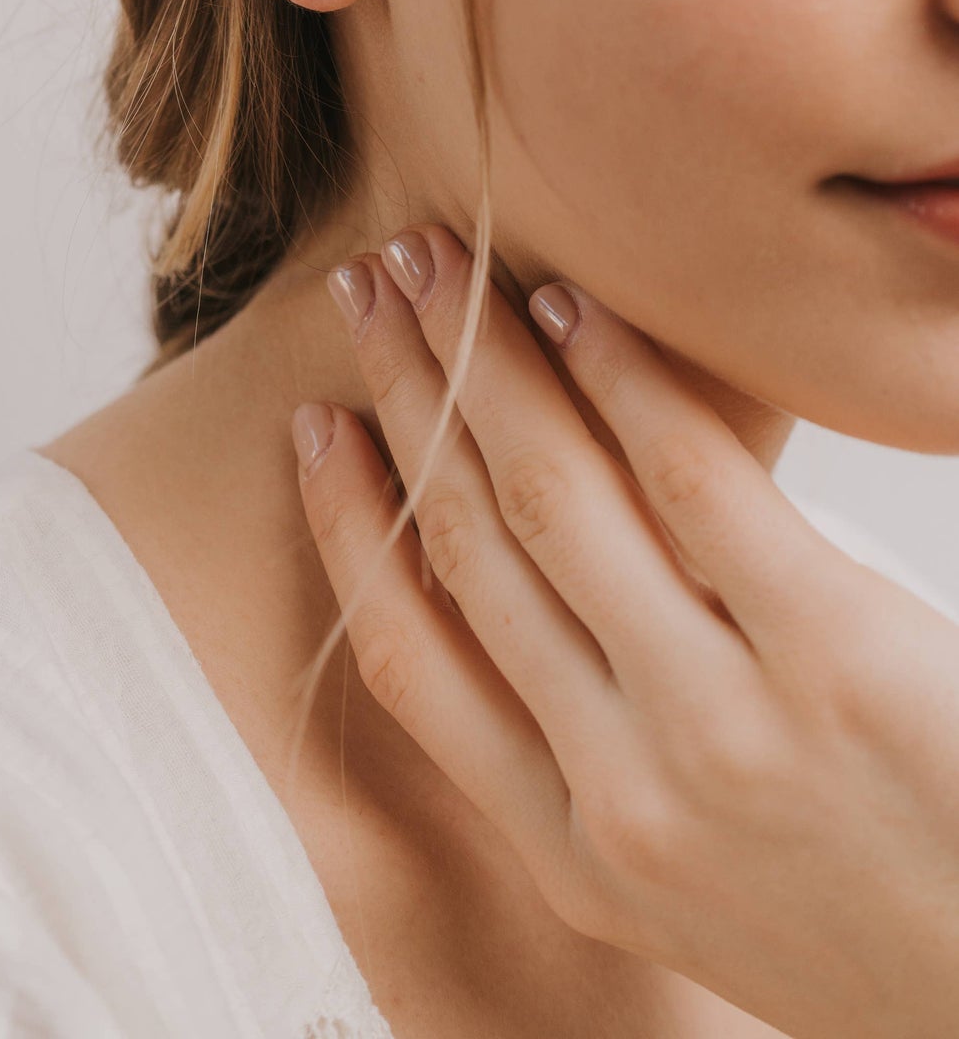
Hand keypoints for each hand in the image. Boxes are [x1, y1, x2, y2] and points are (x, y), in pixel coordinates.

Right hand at [291, 223, 958, 1038]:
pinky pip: (691, 480)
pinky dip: (621, 378)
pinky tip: (579, 311)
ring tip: (444, 265)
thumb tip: (530, 575)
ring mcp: (719, 727)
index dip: (347, 526)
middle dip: (404, 394)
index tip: (317, 425)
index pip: (409, 663)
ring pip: (551, 498)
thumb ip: (597, 756)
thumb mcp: (689, 885)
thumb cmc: (876, 928)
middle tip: (368, 288)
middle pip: (468, 547)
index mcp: (573, 854)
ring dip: (483, 361)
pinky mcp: (832, 659)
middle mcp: (621, 794)